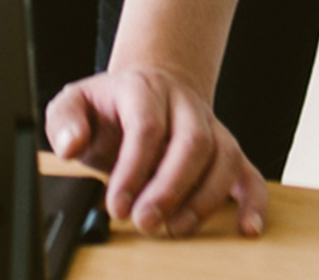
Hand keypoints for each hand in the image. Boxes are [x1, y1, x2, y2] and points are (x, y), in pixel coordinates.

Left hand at [46, 64, 268, 239]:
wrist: (147, 92)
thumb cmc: (108, 108)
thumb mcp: (73, 104)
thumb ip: (65, 122)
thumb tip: (70, 146)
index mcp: (145, 89)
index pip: (146, 127)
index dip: (133, 170)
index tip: (117, 206)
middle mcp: (185, 104)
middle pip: (193, 142)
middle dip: (170, 189)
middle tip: (146, 223)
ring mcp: (212, 126)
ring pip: (223, 159)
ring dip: (203, 200)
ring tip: (176, 229)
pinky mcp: (228, 151)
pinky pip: (250, 174)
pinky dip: (254, 202)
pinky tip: (248, 227)